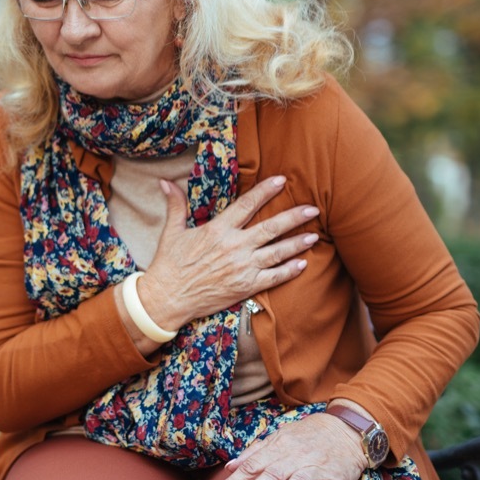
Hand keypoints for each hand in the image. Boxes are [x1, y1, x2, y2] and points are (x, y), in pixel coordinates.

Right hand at [136, 175, 318, 331]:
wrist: (168, 298)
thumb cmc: (168, 264)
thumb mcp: (172, 231)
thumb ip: (175, 205)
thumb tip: (165, 182)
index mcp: (217, 230)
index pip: (247, 205)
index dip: (266, 191)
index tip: (282, 181)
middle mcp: (234, 247)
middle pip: (271, 228)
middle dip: (294, 217)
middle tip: (313, 209)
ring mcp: (242, 268)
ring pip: (277, 252)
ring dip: (297, 243)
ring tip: (314, 235)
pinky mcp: (245, 287)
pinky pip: (273, 277)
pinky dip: (289, 271)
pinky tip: (302, 263)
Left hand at [212, 411, 366, 479]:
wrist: (344, 428)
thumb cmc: (306, 437)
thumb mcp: (278, 438)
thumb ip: (254, 453)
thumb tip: (229, 467)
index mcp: (278, 448)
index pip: (251, 466)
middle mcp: (295, 457)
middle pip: (272, 474)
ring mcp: (316, 467)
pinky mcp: (336, 478)